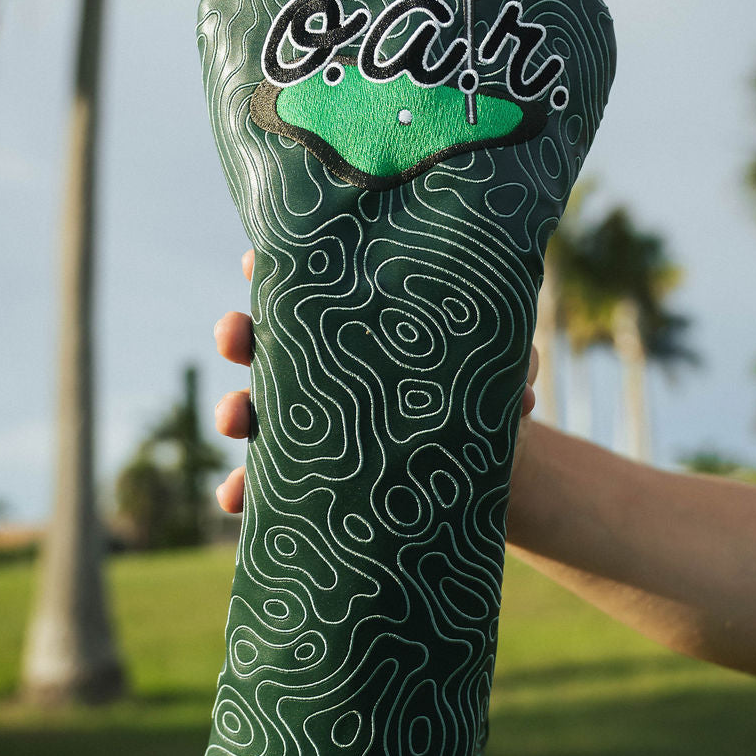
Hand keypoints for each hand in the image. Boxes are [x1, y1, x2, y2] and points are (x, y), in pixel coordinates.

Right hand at [213, 248, 538, 512]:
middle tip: (232, 335)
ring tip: (230, 417)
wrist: (486, 478)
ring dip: (233, 411)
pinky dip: (244, 492)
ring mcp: (314, 423)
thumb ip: (511, 365)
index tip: (258, 257)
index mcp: (363, 328)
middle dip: (240, 335)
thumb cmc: (483, 400)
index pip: (316, 289)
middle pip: (268, 342)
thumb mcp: (498, 374)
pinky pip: (269, 486)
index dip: (281, 268)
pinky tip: (233, 499)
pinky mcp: (314, 478)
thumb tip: (525, 387)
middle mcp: (327, 369)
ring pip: (256, 410)